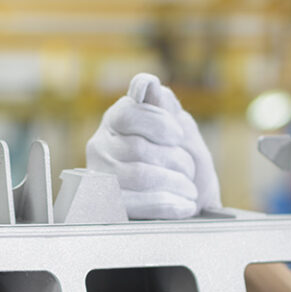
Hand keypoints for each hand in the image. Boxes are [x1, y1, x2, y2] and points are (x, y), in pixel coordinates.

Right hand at [85, 73, 220, 219]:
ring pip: (139, 175)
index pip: (129, 113)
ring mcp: (100, 178)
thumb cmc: (182, 166)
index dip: (159, 123)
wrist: (191, 207)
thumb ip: (164, 107)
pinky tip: (184, 205)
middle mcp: (101, 147)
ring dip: (175, 183)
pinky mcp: (106, 208)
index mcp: (117, 121)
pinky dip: (167, 204)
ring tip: (190, 189)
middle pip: (138, 147)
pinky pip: (137, 204)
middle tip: (189, 169)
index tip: (179, 136)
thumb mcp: (181, 131)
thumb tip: (145, 83)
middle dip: (175, 159)